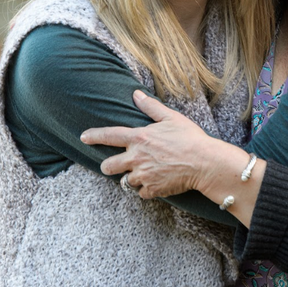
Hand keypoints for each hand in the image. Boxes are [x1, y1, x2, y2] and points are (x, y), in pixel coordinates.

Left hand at [80, 92, 210, 197]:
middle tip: (116, 165)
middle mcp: (136, 157)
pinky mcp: (152, 189)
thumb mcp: (171, 117)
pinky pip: (142, 193)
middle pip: (109, 166)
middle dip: (109, 166)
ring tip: (147, 172)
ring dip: (133, 178)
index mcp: (139, 137)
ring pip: (126, 182)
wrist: (204, 162)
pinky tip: (158, 182)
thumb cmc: (190, 137)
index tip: (83, 137)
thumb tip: (136, 93)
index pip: (109, 135)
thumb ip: (151, 107)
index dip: (94, 136)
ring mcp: (143, 175)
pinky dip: (147, 189)